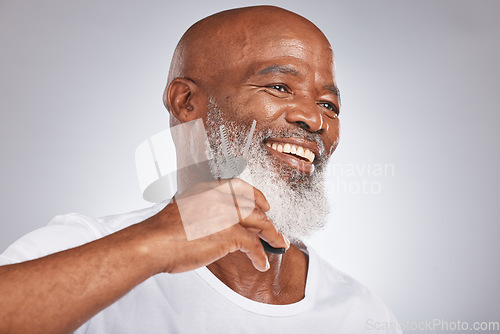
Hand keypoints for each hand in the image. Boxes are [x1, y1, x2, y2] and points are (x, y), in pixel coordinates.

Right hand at [143, 178, 289, 273]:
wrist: (153, 243)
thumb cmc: (162, 230)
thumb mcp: (183, 207)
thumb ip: (202, 208)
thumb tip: (215, 221)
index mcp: (208, 188)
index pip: (239, 186)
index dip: (255, 195)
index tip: (263, 203)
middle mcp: (220, 197)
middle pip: (253, 205)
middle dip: (266, 218)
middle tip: (274, 228)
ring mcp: (227, 213)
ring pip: (259, 222)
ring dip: (272, 235)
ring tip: (279, 244)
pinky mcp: (231, 233)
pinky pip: (253, 245)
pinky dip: (260, 256)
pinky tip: (261, 263)